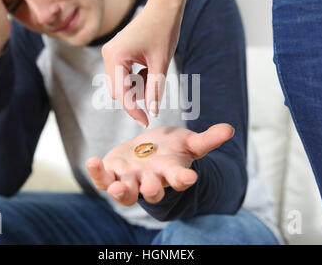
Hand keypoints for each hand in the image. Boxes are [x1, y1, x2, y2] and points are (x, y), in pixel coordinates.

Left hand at [86, 123, 234, 205]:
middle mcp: (152, 181)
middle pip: (152, 191)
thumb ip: (207, 139)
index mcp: (172, 173)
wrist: (149, 150)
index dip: (184, 180)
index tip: (190, 178)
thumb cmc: (172, 149)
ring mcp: (131, 180)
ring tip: (115, 188)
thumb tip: (229, 129)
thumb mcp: (190, 143)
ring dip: (120, 191)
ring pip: (126, 192)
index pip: (180, 179)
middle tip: (153, 187)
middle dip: (153, 190)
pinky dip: (97, 173)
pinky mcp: (113, 174)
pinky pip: (104, 178)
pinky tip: (92, 162)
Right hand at [101, 1, 184, 128]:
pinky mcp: (115, 53)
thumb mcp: (161, 63)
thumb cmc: (164, 30)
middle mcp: (108, 55)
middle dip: (136, 96)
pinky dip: (135, 78)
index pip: (122, 94)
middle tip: (155, 89)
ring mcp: (110, 53)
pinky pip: (123, 75)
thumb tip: (152, 111)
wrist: (164, 6)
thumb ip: (155, 89)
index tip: (146, 122)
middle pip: (118, 91)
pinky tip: (148, 68)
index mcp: (116, 56)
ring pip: (120, 84)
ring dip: (137, 87)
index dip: (134, 111)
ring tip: (153, 73)